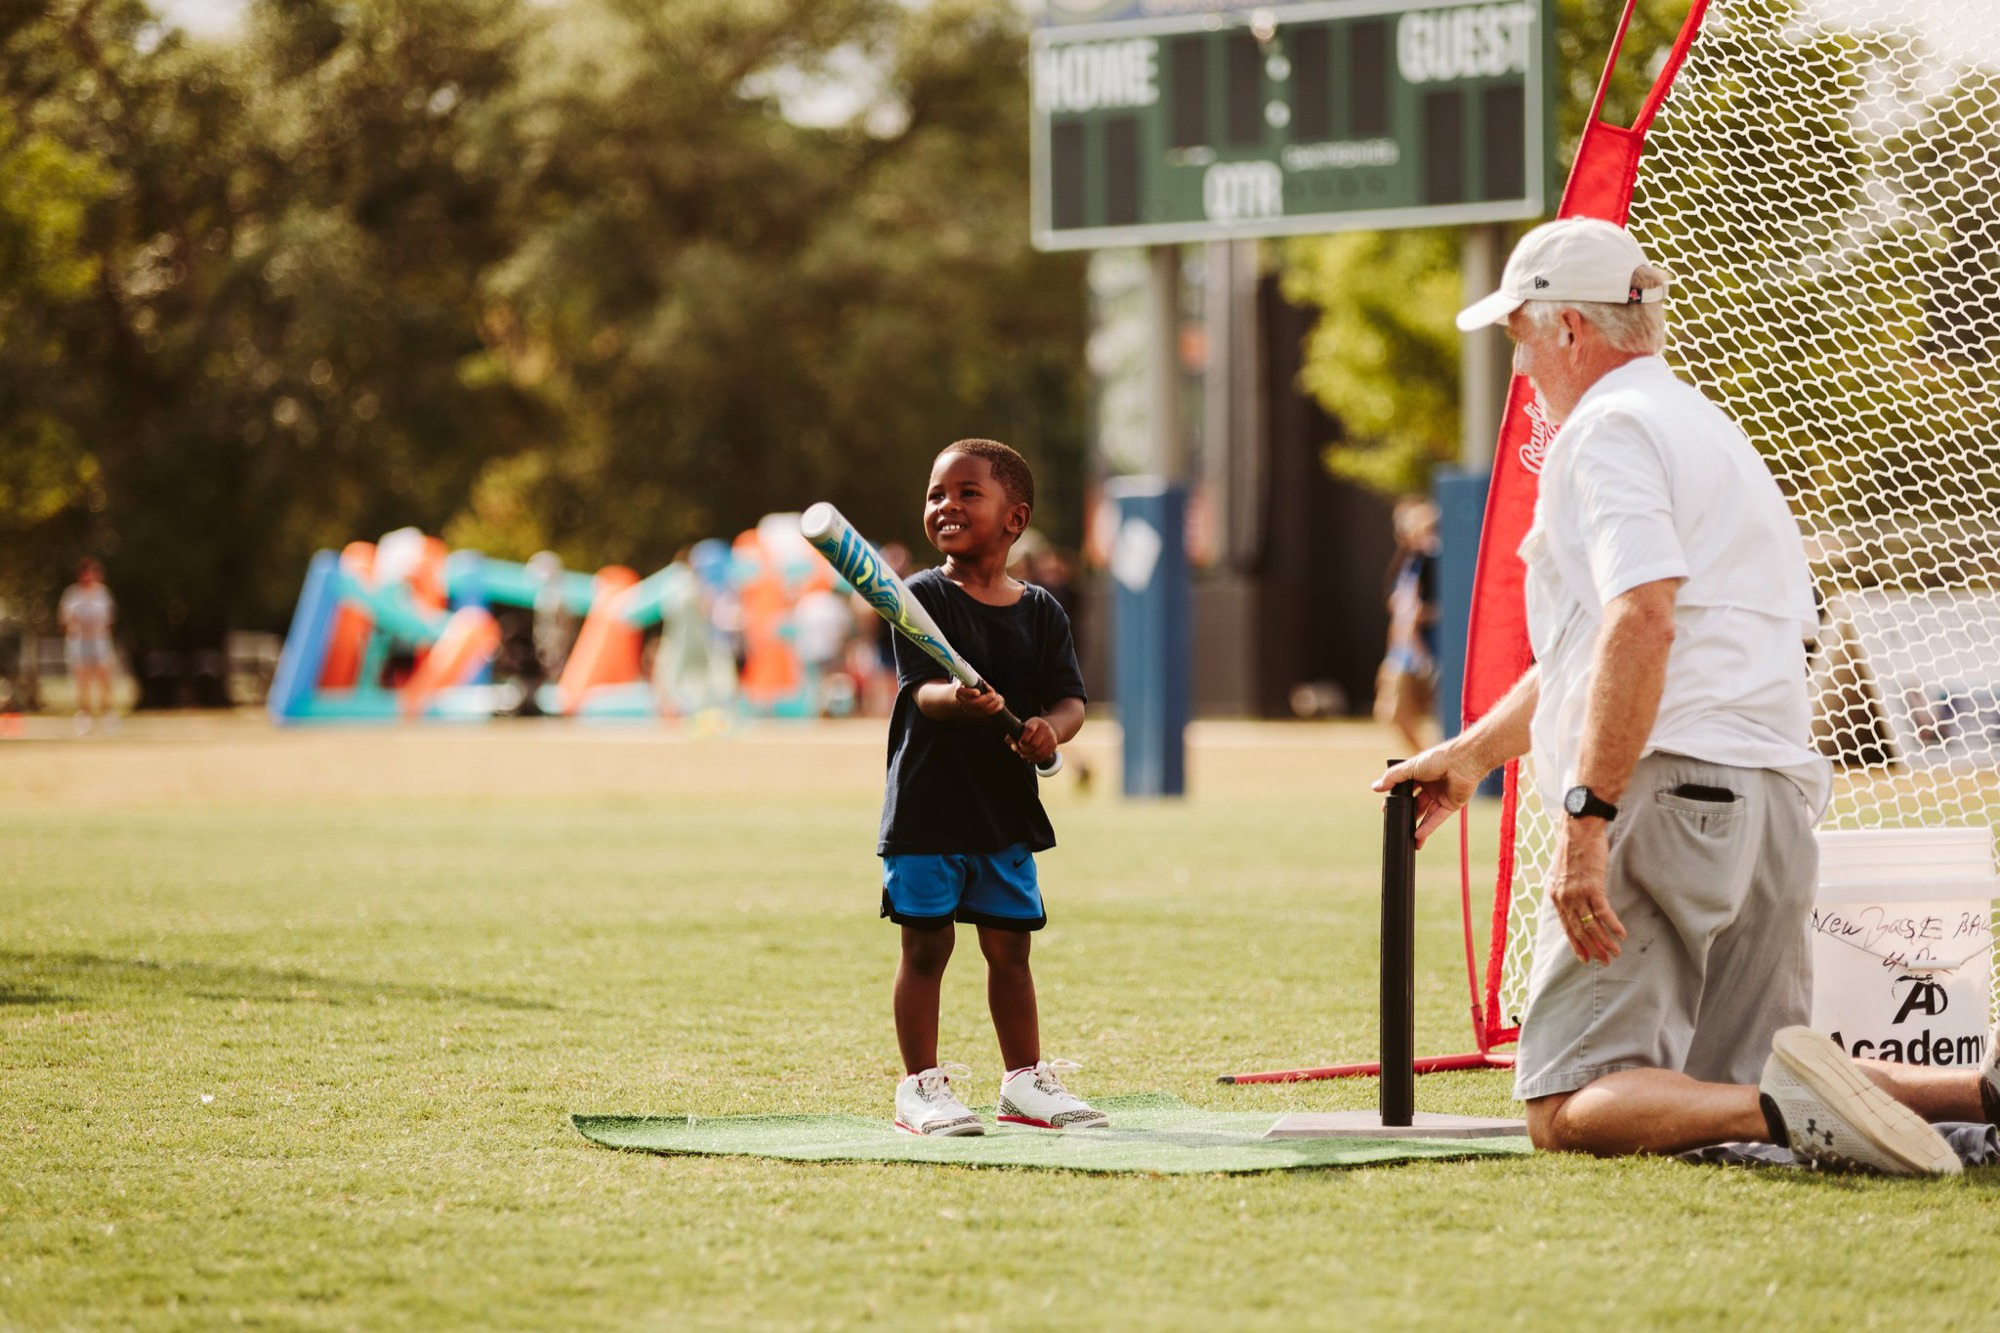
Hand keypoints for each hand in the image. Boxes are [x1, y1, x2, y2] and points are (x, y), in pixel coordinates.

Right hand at [955, 683, 1005, 718]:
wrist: (961, 696)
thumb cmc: (967, 685)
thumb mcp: (968, 679)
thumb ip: (974, 679)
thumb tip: (984, 682)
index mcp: (960, 691)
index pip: (963, 692)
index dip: (971, 693)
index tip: (978, 692)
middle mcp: (963, 702)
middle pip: (975, 703)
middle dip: (987, 698)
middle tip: (994, 694)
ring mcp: (969, 709)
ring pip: (982, 709)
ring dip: (993, 704)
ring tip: (999, 698)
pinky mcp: (976, 713)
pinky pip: (986, 713)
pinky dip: (994, 709)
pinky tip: (1000, 704)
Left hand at [1010, 715, 1057, 762]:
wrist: (1048, 729)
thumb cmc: (1030, 730)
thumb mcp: (1021, 729)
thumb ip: (1012, 737)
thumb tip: (1014, 747)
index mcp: (1035, 722)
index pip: (1030, 729)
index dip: (1024, 739)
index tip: (1020, 743)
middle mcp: (1045, 728)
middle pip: (1034, 744)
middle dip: (1024, 750)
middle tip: (1020, 751)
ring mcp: (1050, 736)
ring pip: (1038, 752)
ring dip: (1029, 756)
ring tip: (1024, 755)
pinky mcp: (1053, 745)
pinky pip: (1043, 756)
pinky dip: (1035, 759)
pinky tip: (1030, 757)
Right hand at [1371, 742, 1487, 848]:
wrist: (1462, 762)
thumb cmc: (1438, 759)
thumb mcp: (1410, 767)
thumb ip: (1392, 777)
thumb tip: (1375, 787)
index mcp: (1420, 774)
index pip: (1405, 789)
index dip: (1397, 799)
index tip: (1386, 808)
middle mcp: (1430, 785)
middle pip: (1415, 803)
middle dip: (1407, 814)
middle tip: (1396, 823)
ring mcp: (1441, 795)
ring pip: (1426, 814)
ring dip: (1417, 825)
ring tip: (1408, 838)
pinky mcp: (1451, 804)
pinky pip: (1437, 818)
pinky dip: (1428, 827)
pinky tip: (1418, 836)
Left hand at [1547, 818, 1624, 964]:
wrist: (1578, 829)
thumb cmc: (1574, 848)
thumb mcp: (1563, 872)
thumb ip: (1566, 889)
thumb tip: (1574, 902)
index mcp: (1556, 896)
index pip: (1566, 927)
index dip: (1576, 945)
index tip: (1585, 959)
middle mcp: (1564, 898)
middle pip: (1578, 930)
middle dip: (1592, 949)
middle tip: (1604, 961)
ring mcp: (1577, 893)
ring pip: (1591, 925)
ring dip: (1605, 941)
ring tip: (1615, 953)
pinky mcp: (1592, 887)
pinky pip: (1603, 912)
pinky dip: (1613, 925)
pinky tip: (1621, 935)